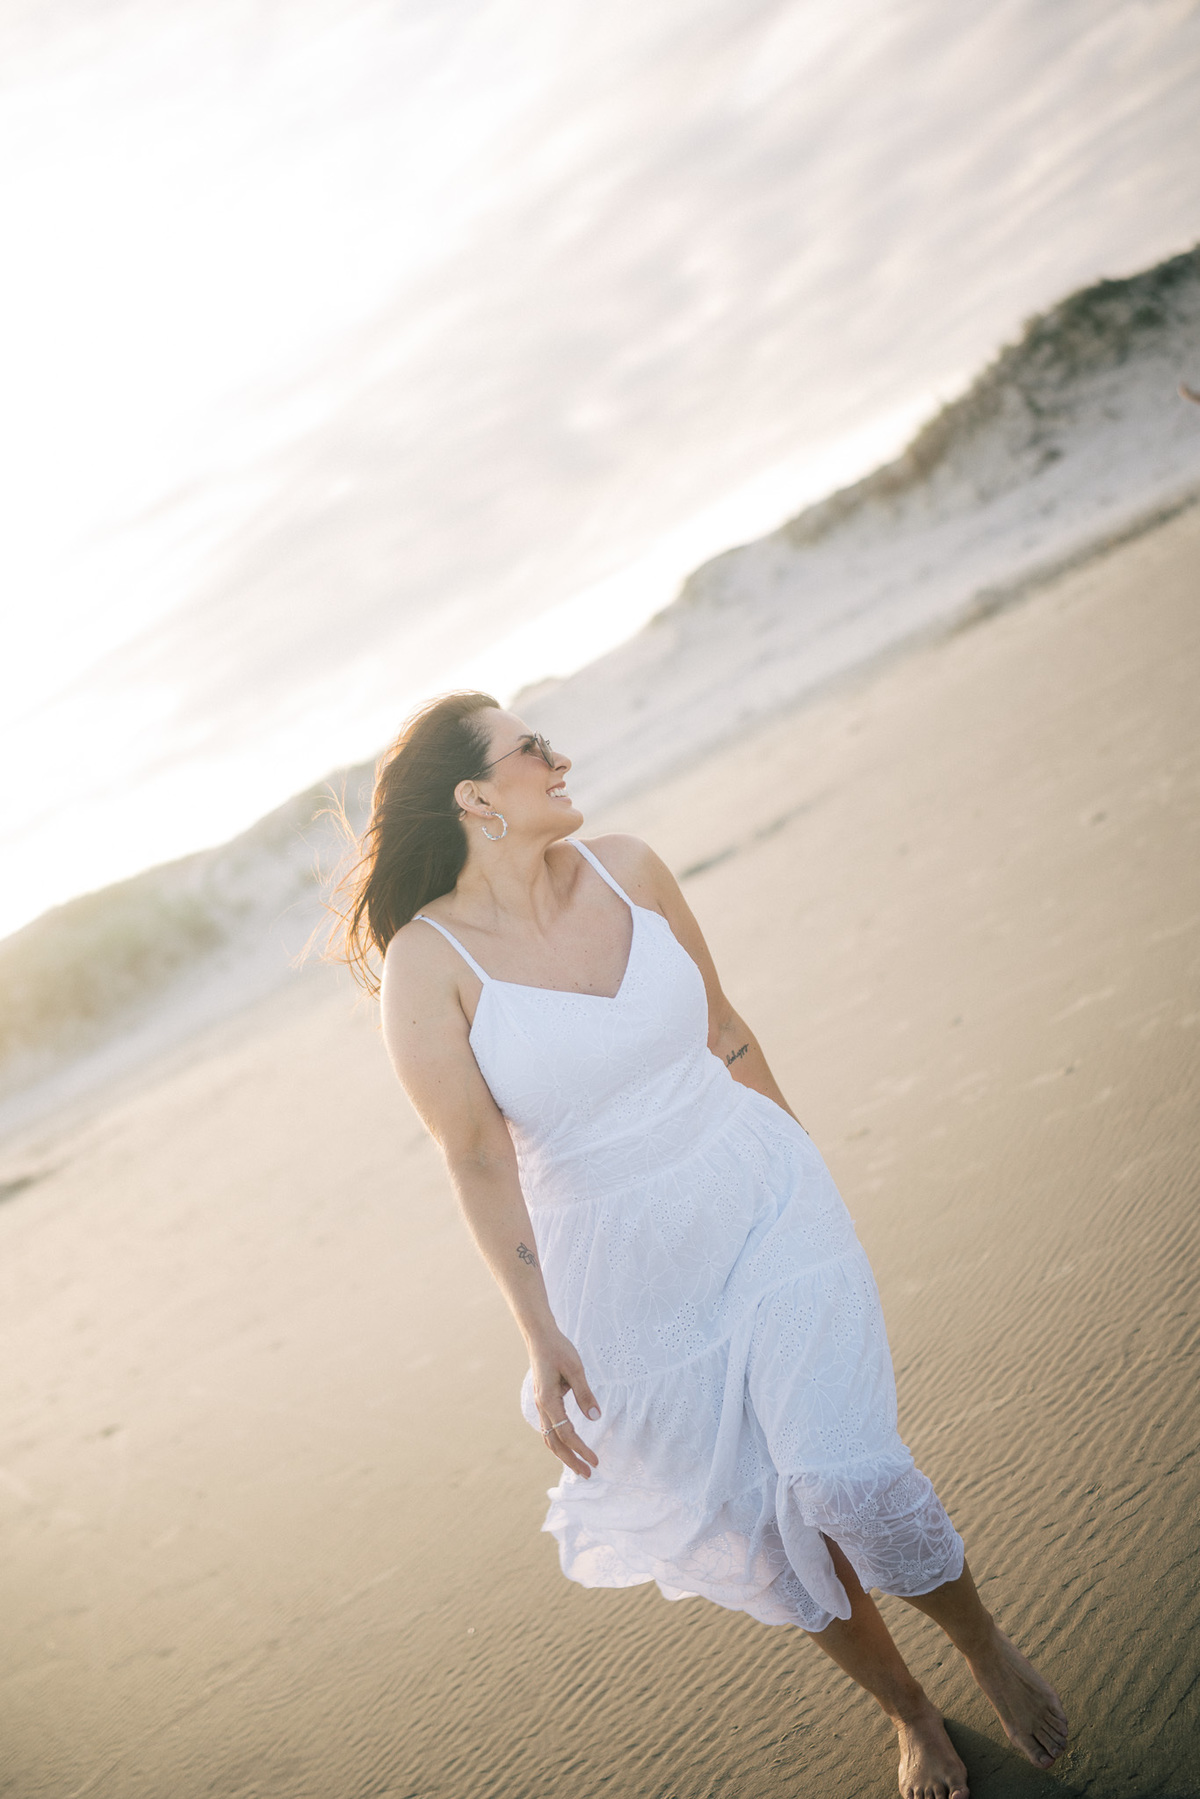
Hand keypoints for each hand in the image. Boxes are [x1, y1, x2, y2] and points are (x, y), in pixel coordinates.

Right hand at [529, 1327, 600, 1478]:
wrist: (540, 1337)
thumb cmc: (559, 1349)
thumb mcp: (575, 1369)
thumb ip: (585, 1394)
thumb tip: (596, 1418)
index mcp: (548, 1400)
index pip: (566, 1433)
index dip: (581, 1449)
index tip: (595, 1461)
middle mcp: (541, 1406)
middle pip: (554, 1443)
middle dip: (571, 1460)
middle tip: (588, 1474)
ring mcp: (541, 1405)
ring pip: (550, 1437)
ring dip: (564, 1454)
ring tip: (580, 1466)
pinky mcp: (544, 1401)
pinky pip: (550, 1428)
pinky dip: (559, 1441)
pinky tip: (570, 1445)